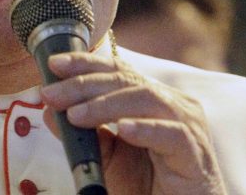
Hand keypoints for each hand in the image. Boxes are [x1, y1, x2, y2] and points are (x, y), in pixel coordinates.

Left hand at [40, 52, 225, 194]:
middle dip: (83, 84)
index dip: (84, 63)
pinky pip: (171, 134)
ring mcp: (187, 125)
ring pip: (145, 99)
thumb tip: (49, 110)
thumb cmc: (146, 185)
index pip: (116, 71)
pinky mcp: (195, 153)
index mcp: (151, 99)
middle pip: (125, 80)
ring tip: (75, 115)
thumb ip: (84, 133)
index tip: (53, 64)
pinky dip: (144, 129)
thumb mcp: (107, 156)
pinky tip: (123, 129)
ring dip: (104, 105)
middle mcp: (172, 104)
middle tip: (51, 94)